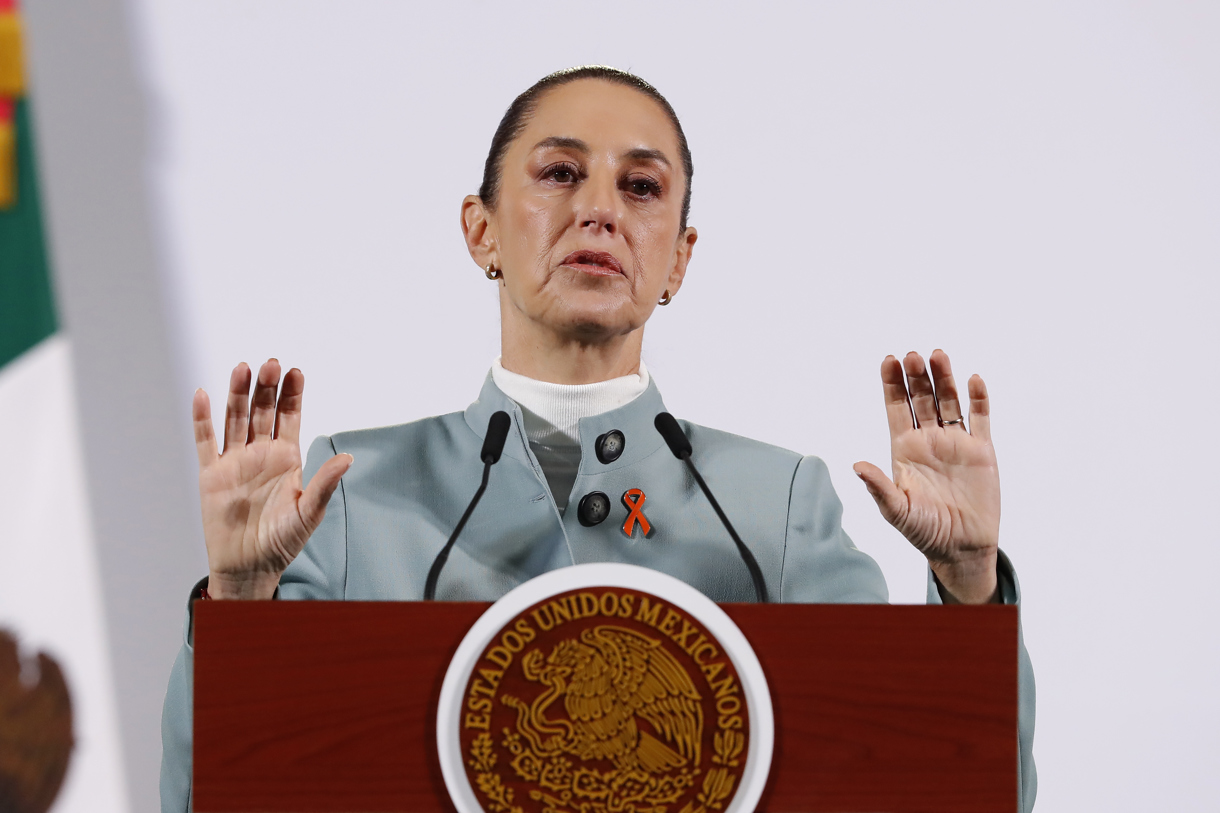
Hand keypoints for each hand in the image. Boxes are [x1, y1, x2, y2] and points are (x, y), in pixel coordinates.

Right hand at [192, 359, 351, 598]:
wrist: (249, 566)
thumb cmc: (283, 540)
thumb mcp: (309, 511)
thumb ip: (324, 483)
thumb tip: (347, 457)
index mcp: (286, 458)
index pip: (290, 417)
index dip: (292, 395)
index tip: (296, 372)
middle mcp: (260, 453)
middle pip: (263, 411)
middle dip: (267, 388)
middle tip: (271, 364)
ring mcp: (235, 461)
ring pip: (235, 419)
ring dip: (238, 394)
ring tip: (243, 368)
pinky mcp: (211, 474)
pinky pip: (205, 441)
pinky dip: (203, 419)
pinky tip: (204, 395)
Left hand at [854, 350, 999, 603]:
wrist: (962, 548)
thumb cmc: (924, 532)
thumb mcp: (897, 510)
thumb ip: (878, 487)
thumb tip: (856, 464)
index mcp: (904, 449)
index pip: (896, 408)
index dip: (892, 384)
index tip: (889, 360)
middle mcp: (928, 440)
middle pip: (922, 398)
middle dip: (917, 377)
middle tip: (913, 355)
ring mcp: (955, 443)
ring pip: (949, 401)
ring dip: (945, 378)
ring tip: (939, 355)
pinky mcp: (981, 451)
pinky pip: (980, 418)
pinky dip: (979, 398)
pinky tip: (974, 380)